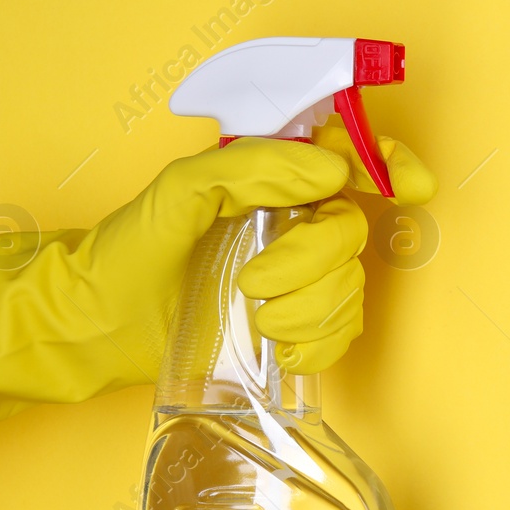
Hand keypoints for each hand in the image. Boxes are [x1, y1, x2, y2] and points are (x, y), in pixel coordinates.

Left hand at [119, 131, 435, 374]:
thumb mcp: (178, 191)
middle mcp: (294, 226)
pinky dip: (316, 346)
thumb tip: (328, 171)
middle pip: (351, 233)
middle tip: (253, 280)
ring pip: (350, 289)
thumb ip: (250, 167)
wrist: (100, 325)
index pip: (347, 160)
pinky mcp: (297, 329)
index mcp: (272, 182)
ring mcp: (299, 280)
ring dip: (305, 310)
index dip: (389, 165)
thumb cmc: (128, 251)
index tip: (409, 186)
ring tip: (253, 317)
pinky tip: (280, 349)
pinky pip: (343, 335)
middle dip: (309, 262)